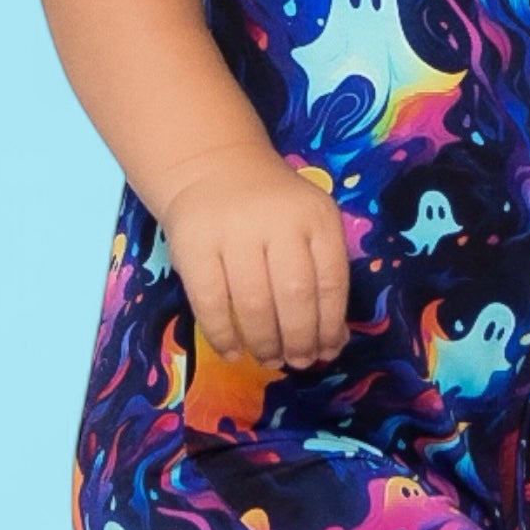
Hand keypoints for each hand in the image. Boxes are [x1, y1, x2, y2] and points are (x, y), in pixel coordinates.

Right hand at [160, 146, 351, 369]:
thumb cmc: (272, 209)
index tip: (328, 351)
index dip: (331, 325)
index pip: (331, 281)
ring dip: (264, 342)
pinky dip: (222, 335)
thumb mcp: (308, 227)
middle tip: (299, 363)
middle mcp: (278, 221)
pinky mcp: (194, 244)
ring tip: (269, 359)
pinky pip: (210, 301)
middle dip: (300, 339)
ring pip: (254, 303)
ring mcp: (233, 231)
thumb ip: (322, 275)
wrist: (213, 167)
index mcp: (316, 217)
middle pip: (295, 295)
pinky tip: (233, 352)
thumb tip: (334, 340)